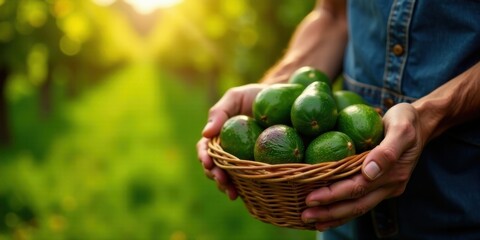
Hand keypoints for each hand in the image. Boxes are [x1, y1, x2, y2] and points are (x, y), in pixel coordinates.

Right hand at [197, 83, 266, 199]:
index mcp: (219, 136)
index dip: (204, 157)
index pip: (205, 149)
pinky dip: (246, 189)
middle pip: (215, 167)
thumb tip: (205, 133)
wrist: (284, 99)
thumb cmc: (256, 96)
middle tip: (221, 180)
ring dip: (226, 186)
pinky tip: (246, 195)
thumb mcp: (236, 97)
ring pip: (230, 177)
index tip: (208, 162)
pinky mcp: (260, 166)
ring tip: (231, 192)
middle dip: (215, 176)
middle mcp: (229, 151)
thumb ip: (219, 112)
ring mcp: (244, 160)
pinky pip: (251, 180)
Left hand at [301, 103, 428, 230]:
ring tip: (311, 220)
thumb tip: (369, 172)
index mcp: (393, 173)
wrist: (422, 123)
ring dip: (334, 216)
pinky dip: (342, 209)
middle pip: (356, 204)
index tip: (311, 198)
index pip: (357, 188)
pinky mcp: (381, 186)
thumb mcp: (401, 128)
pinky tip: (326, 213)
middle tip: (305, 215)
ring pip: (358, 207)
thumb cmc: (406, 120)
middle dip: (329, 212)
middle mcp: (390, 185)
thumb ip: (387, 150)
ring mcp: (386, 188)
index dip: (333, 195)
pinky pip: (360, 200)